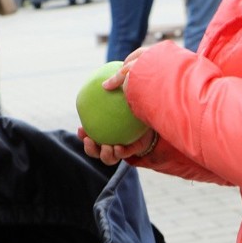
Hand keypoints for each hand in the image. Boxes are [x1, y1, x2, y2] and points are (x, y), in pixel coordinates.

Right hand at [78, 47, 151, 164]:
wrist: (160, 106)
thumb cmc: (142, 94)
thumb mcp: (129, 88)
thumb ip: (117, 85)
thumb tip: (105, 85)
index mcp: (107, 127)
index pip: (92, 133)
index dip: (83, 134)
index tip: (81, 129)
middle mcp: (114, 138)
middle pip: (96, 149)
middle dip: (90, 148)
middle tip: (90, 141)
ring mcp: (125, 145)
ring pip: (110, 157)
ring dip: (105, 155)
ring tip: (106, 147)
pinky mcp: (137, 149)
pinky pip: (126, 153)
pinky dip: (121, 152)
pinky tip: (118, 147)